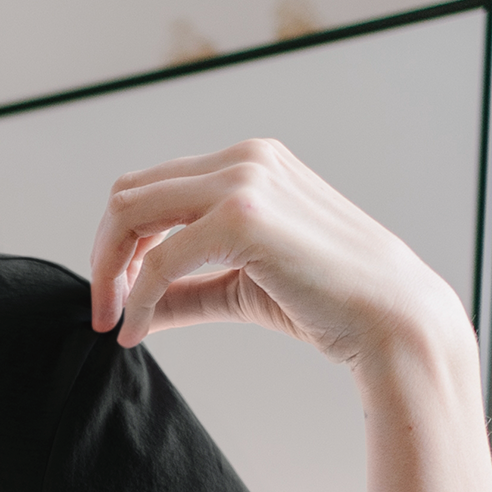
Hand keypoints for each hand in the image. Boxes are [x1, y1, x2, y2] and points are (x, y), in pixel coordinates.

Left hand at [89, 138, 470, 369]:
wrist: (389, 319)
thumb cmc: (328, 302)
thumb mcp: (240, 287)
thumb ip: (185, 289)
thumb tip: (133, 309)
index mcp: (248, 163)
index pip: (151, 188)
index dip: (119, 242)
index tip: (114, 295)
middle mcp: (243, 159)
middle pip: (129, 194)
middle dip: (103, 255)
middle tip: (104, 311)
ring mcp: (242, 180)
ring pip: (129, 213)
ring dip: (108, 273)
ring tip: (115, 321)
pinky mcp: (241, 217)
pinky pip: (157, 259)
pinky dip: (137, 298)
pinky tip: (138, 332)